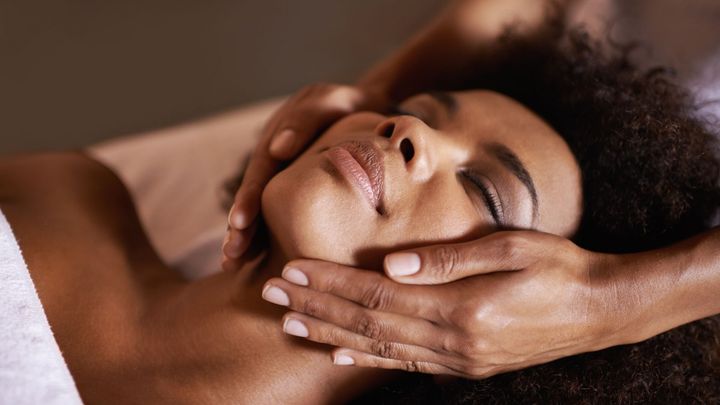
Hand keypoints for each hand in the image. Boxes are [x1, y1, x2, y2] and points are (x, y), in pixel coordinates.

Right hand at [222, 83, 387, 270]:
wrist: (365, 108)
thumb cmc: (348, 106)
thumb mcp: (330, 102)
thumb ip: (306, 120)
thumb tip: (277, 148)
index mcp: (277, 138)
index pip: (260, 171)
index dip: (249, 198)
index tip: (240, 223)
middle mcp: (273, 160)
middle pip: (254, 196)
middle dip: (240, 227)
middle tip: (232, 255)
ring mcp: (283, 176)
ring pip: (262, 209)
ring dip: (247, 236)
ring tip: (233, 265)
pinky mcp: (295, 190)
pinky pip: (280, 214)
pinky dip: (269, 236)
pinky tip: (260, 262)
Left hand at [261, 231, 620, 377]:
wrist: (599, 310)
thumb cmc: (557, 268)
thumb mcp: (510, 248)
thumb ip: (449, 258)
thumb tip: (392, 261)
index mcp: (461, 307)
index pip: (376, 293)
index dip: (330, 282)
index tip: (290, 269)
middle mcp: (453, 340)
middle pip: (368, 322)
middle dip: (315, 307)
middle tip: (270, 293)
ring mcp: (458, 359)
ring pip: (379, 346)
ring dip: (330, 333)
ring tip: (290, 322)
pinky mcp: (465, 365)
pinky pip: (406, 365)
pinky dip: (369, 358)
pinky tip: (340, 353)